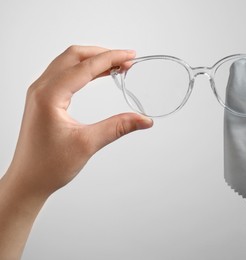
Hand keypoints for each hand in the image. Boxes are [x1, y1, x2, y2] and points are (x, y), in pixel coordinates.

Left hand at [0, 46, 152, 258]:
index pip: (85, 67)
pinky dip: (84, 70)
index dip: (111, 58)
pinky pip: (65, 74)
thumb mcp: (87, 144)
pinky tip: (99, 75)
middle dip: (103, 54)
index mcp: (49, 96)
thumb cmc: (48, 166)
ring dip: (93, 60)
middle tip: (126, 59)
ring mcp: (40, 93)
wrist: (28, 181)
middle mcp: (41, 89)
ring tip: (117, 65)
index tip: (130, 56)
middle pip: (74, 56)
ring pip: (68, 62)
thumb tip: (144, 119)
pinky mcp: (43, 100)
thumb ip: (118, 127)